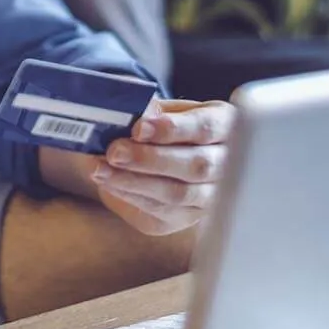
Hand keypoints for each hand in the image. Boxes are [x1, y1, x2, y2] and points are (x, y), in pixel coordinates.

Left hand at [91, 99, 235, 236]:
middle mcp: (228, 165)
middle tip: (115, 151)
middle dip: (150, 159)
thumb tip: (137, 116)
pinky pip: (161, 212)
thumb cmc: (174, 127)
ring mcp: (211, 197)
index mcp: (227, 126)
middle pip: (195, 166)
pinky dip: (131, 197)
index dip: (172, 130)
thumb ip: (156, 112)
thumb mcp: (170, 110)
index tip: (138, 128)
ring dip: (134, 182)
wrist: (176, 156)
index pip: (205, 129)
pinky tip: (108, 184)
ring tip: (101, 170)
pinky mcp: (187, 218)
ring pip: (178, 195)